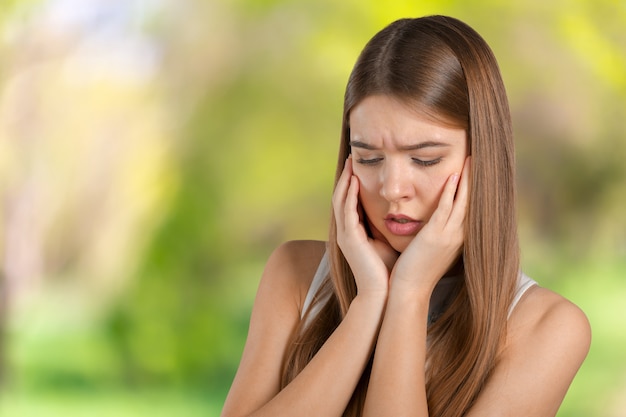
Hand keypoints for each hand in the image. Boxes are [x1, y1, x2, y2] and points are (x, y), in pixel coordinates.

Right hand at [333, 157, 397, 294]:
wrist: (384, 293)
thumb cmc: (389, 270)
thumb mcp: (388, 241)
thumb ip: (389, 226)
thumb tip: (403, 211)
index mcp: (354, 233)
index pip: (349, 202)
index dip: (352, 184)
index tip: (358, 168)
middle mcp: (346, 232)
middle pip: (341, 197)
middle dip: (345, 177)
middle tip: (352, 158)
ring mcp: (345, 235)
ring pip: (340, 201)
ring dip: (345, 181)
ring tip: (351, 163)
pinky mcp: (350, 239)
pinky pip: (347, 211)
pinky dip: (349, 194)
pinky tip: (354, 181)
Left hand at [390, 157, 470, 294]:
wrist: (410, 290)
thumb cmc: (416, 270)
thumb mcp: (432, 249)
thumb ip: (436, 234)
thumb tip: (435, 224)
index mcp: (458, 238)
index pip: (471, 208)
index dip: (475, 189)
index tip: (477, 172)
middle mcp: (458, 236)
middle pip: (473, 201)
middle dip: (476, 179)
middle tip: (479, 158)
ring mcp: (448, 236)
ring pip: (462, 202)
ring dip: (467, 179)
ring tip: (470, 159)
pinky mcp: (435, 236)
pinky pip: (446, 209)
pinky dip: (452, 193)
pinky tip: (454, 177)